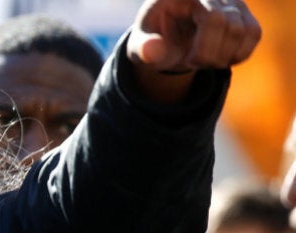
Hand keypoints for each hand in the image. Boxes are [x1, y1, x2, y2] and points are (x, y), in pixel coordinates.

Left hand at [127, 0, 260, 72]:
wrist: (165, 40)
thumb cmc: (152, 41)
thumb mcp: (140, 48)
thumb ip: (144, 49)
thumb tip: (152, 51)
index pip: (212, 17)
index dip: (205, 48)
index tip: (190, 61)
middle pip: (230, 26)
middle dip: (213, 55)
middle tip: (193, 63)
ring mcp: (229, 0)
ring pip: (246, 30)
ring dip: (226, 57)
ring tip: (204, 61)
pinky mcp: (242, 12)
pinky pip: (254, 33)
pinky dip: (239, 54)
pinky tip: (220, 59)